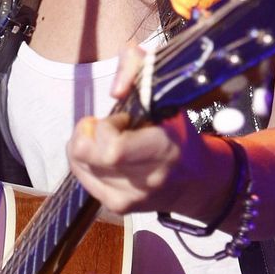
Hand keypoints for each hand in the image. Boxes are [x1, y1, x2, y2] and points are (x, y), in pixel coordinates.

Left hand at [66, 45, 230, 220]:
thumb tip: (115, 90)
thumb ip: (138, 66)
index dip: (107, 128)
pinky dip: (85, 160)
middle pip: (87, 157)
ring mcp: (130, 198)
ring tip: (111, 140)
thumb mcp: (166, 90)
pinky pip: (81, 176)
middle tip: (109, 125)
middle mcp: (146, 180)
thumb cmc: (178, 130)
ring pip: (79, 164)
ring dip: (88, 144)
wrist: (196, 181)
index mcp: (163, 150)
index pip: (113, 150)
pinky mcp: (117, 207)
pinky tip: (105, 155)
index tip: (123, 118)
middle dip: (90, 133)